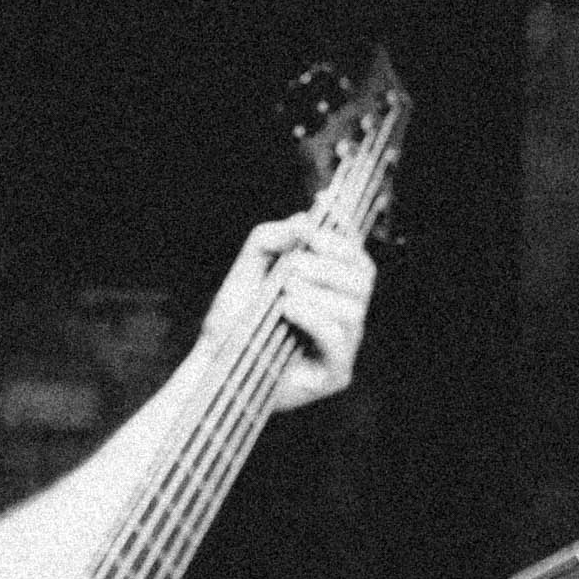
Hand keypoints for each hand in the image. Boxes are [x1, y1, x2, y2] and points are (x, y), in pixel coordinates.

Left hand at [231, 212, 376, 412]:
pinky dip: (313, 315)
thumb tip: (304, 221)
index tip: (321, 205)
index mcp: (332, 289)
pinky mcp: (336, 373)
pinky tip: (287, 308)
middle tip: (292, 264)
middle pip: (364, 276)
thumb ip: (272, 238)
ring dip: (317, 289)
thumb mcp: (249, 267)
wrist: (214, 364)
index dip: (343, 230)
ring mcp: (344, 346)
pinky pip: (338, 336)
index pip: (355, 255)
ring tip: (284, 290)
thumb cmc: (234, 319)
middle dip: (329, 261)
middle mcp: (345, 316)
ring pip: (353, 306)